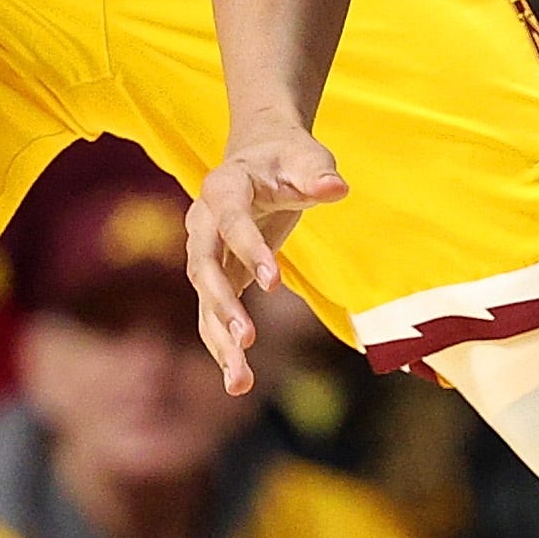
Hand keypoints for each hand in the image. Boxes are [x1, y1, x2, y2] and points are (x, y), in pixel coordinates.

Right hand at [191, 123, 346, 391]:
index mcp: (225, 187)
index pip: (233, 222)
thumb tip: (335, 189)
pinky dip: (222, 346)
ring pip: (204, 300)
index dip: (250, 251)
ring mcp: (204, 252)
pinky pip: (212, 314)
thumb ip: (317, 174)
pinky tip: (237, 380)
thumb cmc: (289, 157)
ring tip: (239, 381)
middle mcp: (202, 221)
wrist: (259, 156)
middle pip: (204, 267)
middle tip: (247, 340)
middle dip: (223, 305)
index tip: (274, 284)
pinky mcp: (216, 276)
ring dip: (219, 339)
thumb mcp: (308, 158)